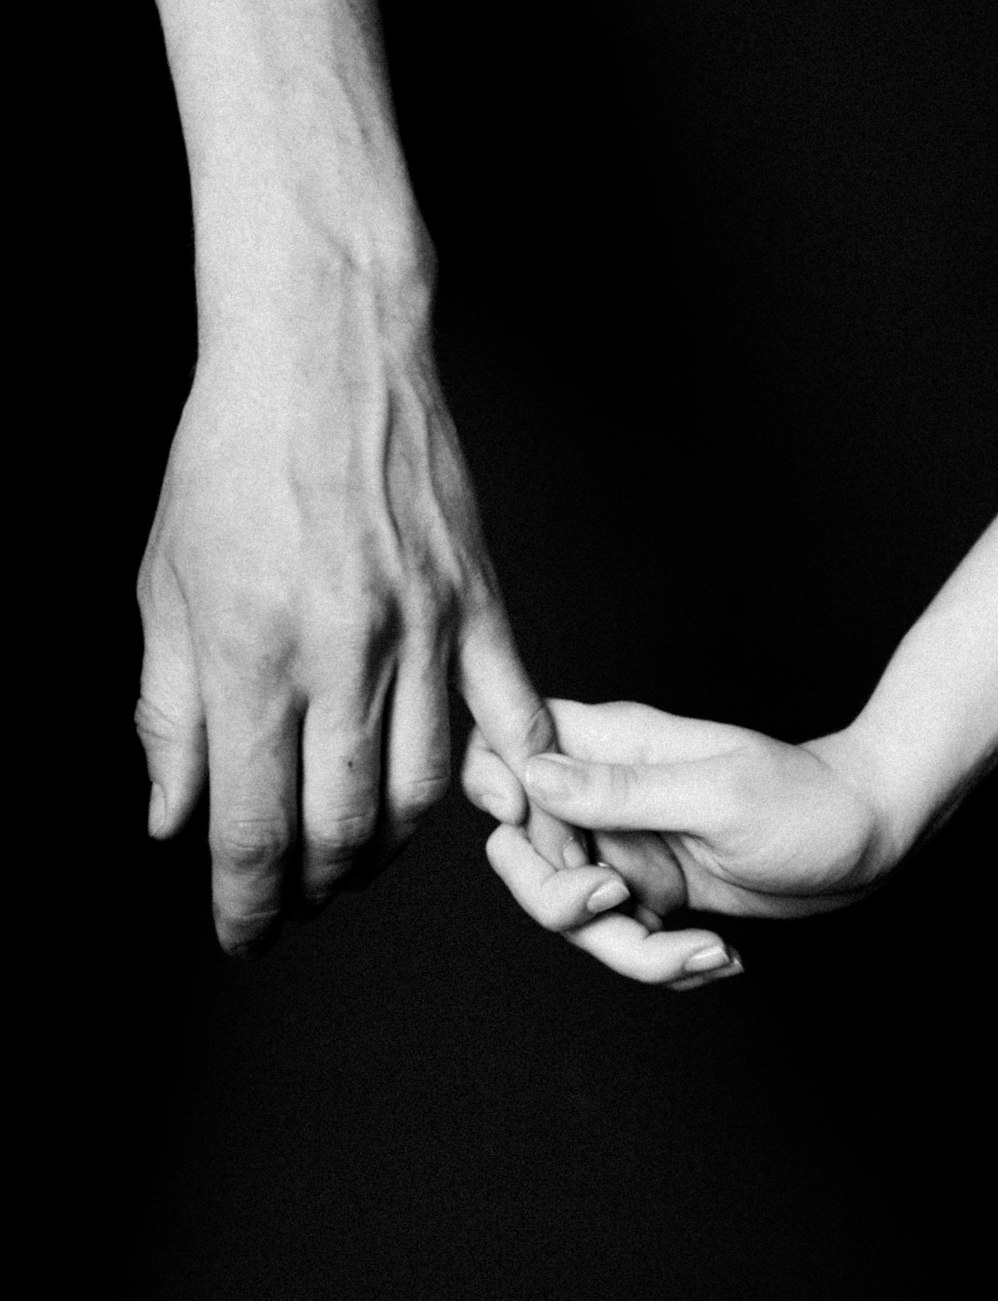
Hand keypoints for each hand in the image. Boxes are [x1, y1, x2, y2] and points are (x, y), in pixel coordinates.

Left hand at [136, 267, 573, 955]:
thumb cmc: (228, 457)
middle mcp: (343, 655)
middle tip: (288, 896)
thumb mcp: (163, 584)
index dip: (243, 903)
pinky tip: (485, 808)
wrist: (323, 343)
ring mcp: (423, 630)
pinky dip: (504, 776)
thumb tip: (171, 819)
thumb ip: (168, 715)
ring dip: (384, 847)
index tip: (239, 935)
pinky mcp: (476, 603)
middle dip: (307, 886)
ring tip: (352, 854)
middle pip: (340, 827)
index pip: (251, 827)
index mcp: (250, 653)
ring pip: (423, 792)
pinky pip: (508, 712)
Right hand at [462, 700, 895, 986]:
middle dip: (554, 897)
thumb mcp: (716, 795)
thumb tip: (530, 775)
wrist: (872, 842)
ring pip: (567, 909)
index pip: (506, 745)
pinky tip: (718, 956)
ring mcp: (625, 846)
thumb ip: (620, 791)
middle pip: (519, 848)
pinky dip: (662, 962)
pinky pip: (619, 939)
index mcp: (610, 747)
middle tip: (617, 904)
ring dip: (626, 949)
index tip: (520, 824)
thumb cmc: (807, 801)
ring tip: (703, 951)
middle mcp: (605, 797)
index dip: (492, 785)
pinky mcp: (651, 892)